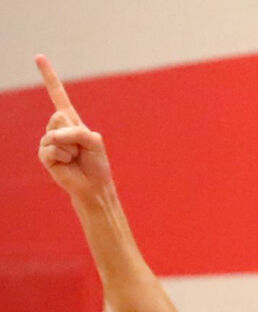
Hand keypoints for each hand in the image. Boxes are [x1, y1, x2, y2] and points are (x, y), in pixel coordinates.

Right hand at [36, 54, 112, 198]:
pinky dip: (64, 157)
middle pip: (59, 116)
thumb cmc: (96, 164)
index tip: (39, 57)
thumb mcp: (94, 141)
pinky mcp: (44, 154)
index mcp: (71, 121)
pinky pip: (52, 148)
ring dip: (71, 148)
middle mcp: (57, 128)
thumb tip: (53, 137)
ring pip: (56, 134)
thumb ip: (77, 132)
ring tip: (75, 158)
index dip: (49, 77)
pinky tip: (67, 164)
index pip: (58, 95)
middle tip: (80, 149)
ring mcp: (49, 140)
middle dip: (74, 134)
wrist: (93, 186)